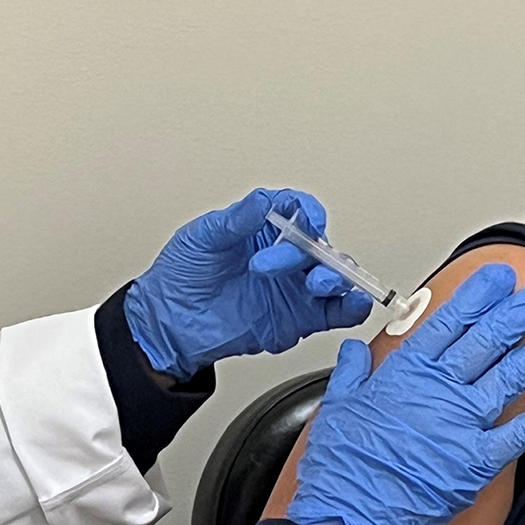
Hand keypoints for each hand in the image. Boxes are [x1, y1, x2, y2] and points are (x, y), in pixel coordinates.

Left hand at [124, 188, 372, 379]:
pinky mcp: (299, 319)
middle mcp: (286, 256)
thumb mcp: (202, 238)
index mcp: (265, 228)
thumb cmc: (180, 277)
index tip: (306, 220)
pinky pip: (336, 312)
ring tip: (315, 283)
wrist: (170, 324)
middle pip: (320, 243)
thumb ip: (237, 221)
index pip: (300, 209)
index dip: (309, 212)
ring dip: (336, 276)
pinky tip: (354, 302)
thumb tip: (264, 199)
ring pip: (335, 275)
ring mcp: (294, 287)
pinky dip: (352, 307)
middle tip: (268, 266)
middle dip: (310, 251)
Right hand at [285, 264, 524, 524]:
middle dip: (517, 311)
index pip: (447, 322)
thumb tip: (356, 351)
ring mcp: (461, 424)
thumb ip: (351, 373)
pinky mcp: (477, 460)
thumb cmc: (342, 469)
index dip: (476, 297)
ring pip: (511, 376)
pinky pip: (522, 434)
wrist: (350, 518)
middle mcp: (439, 391)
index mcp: (405, 374)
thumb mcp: (337, 408)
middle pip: (486, 340)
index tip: (496, 279)